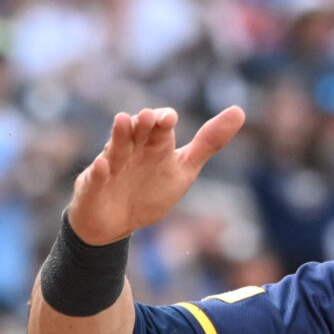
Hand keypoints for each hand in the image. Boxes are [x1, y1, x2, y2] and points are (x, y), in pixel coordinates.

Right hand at [67, 105, 246, 244]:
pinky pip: (96, 178)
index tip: (169, 118)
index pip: (160, 129)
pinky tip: (103, 166)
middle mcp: (132, 150)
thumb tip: (239, 111)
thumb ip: (209, 142)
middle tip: (147, 116)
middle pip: (137, 133)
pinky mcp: (94, 187)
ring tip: (122, 122)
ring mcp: (112, 166)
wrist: (116, 223)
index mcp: (154, 146)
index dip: (163, 122)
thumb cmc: (151, 190)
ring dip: (119, 136)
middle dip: (142, 125)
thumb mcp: (184, 169)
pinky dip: (99, 172)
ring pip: (116, 148)